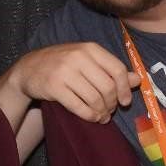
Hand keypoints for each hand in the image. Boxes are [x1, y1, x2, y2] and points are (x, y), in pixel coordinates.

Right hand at [8, 43, 138, 122]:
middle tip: (110, 110)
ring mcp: (64, 72)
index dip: (124, 88)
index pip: (117, 69)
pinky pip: (79, 107)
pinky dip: (89, 116)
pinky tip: (92, 117)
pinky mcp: (54, 87)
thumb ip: (111, 69)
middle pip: (107, 87)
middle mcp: (78, 57)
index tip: (125, 101)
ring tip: (102, 116)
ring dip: (102, 112)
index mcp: (90, 48)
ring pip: (94, 99)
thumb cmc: (63, 64)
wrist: (29, 68)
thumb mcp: (87, 61)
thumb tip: (136, 80)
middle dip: (112, 103)